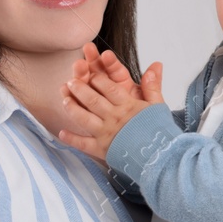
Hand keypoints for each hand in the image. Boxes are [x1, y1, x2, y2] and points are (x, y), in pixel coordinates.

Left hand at [57, 42, 163, 163]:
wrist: (160, 157)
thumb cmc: (159, 131)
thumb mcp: (158, 106)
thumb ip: (153, 86)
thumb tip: (156, 64)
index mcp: (127, 106)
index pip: (110, 88)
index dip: (99, 79)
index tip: (91, 72)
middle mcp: (114, 117)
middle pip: (93, 100)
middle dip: (80, 89)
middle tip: (71, 81)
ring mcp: (106, 133)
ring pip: (85, 118)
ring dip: (73, 108)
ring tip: (64, 100)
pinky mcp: (102, 149)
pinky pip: (84, 144)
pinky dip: (72, 139)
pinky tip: (62, 133)